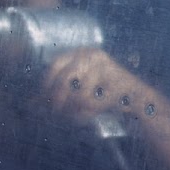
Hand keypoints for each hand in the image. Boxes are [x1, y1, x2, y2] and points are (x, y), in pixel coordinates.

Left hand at [42, 48, 161, 125]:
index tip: (43, 101)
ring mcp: (107, 67)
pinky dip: (89, 113)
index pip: (54, 66)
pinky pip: (96, 103)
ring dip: (74, 111)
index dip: (46, 85)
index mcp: (80, 53)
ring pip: (79, 95)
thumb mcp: (76, 89)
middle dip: (57, 101)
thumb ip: (55, 93)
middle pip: (64, 80)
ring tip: (77, 117)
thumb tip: (30, 104)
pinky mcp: (120, 84)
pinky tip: (91, 115)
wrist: (138, 101)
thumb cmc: (102, 94)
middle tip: (57, 114)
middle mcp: (92, 55)